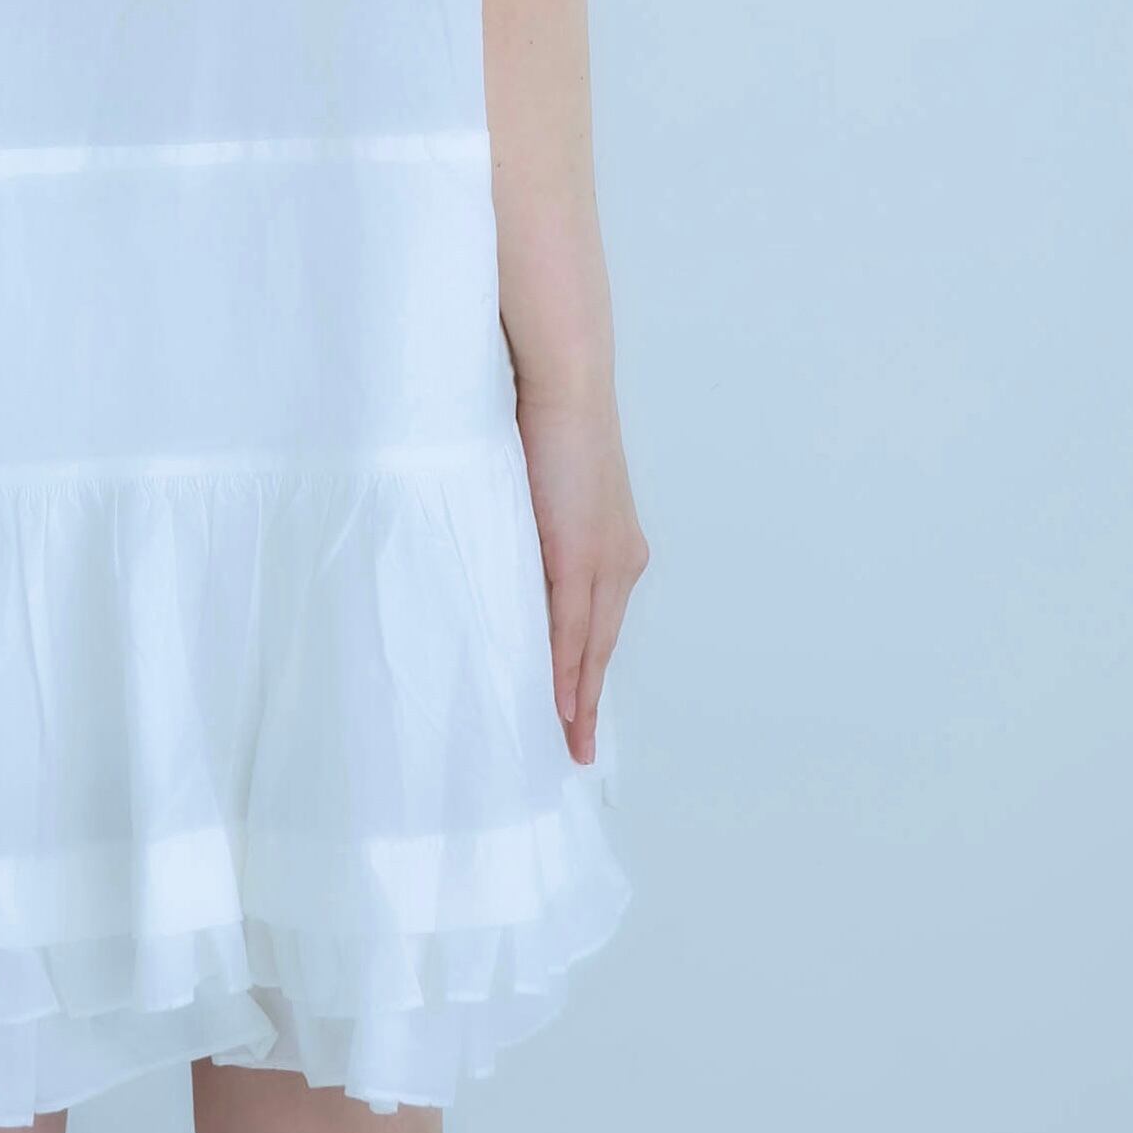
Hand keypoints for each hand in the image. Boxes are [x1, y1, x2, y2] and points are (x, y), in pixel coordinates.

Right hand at [515, 389, 648, 765]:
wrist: (563, 383)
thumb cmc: (545, 425)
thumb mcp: (545, 494)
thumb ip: (538, 534)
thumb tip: (510, 564)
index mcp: (616, 547)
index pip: (600, 625)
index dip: (587, 672)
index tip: (576, 712)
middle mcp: (622, 560)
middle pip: (602, 647)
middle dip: (588, 701)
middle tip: (574, 749)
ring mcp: (606, 559)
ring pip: (592, 646)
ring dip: (578, 697)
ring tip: (566, 740)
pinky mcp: (582, 554)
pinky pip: (572, 626)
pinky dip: (564, 666)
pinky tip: (558, 699)